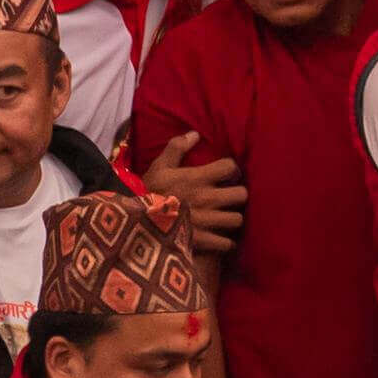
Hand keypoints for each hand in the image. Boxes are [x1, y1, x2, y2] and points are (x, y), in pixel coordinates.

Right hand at [140, 133, 246, 254]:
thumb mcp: (159, 167)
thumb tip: (194, 134)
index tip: (228, 174)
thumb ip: (176, 148)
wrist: (135, 223)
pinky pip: (226, 243)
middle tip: (230, 197)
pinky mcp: (203, 241)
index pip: (231, 167)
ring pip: (237, 220)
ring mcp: (207, 221)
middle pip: (241, 195)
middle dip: (237, 195)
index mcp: (198, 178)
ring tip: (226, 218)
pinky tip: (220, 239)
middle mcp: (207, 198)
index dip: (232, 169)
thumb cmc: (147, 192)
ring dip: (232, 219)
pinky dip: (225, 243)